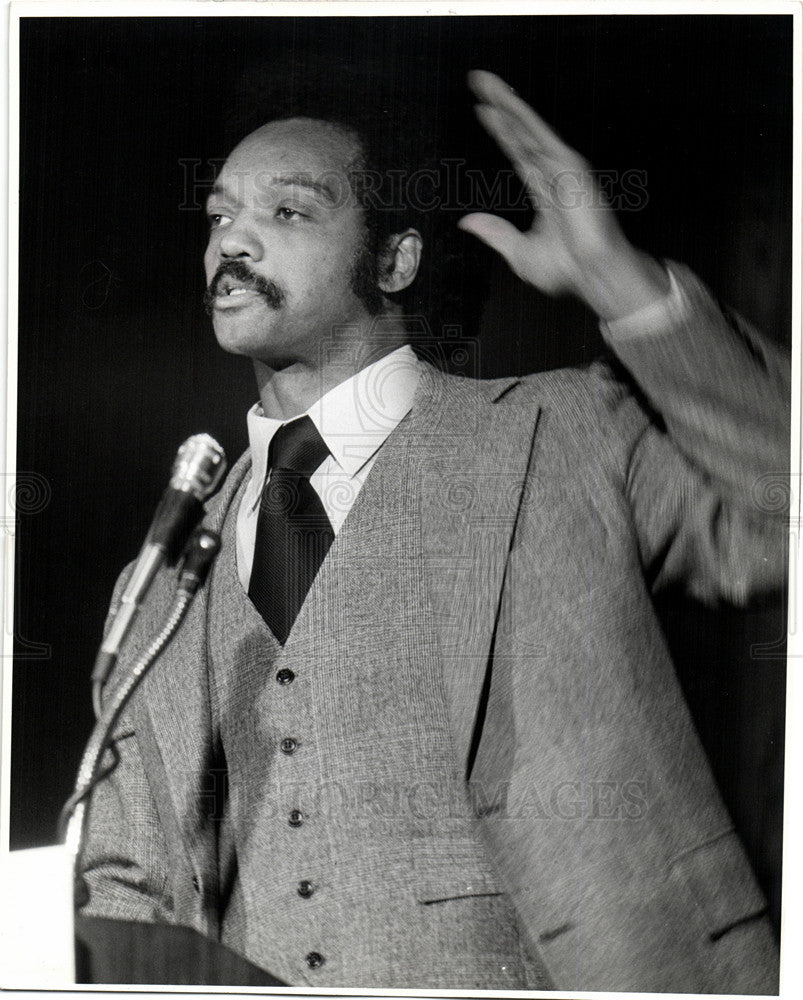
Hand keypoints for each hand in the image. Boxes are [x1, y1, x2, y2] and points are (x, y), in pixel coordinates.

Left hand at [458, 70, 669, 321]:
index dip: (502, 131)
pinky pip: (541, 137)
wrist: (594, 274)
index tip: (483, 112)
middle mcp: (554, 175)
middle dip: (501, 108)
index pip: (519, 154)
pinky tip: (506, 104)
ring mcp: (563, 168)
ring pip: (529, 129)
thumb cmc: (568, 269)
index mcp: (546, 192)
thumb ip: (495, 234)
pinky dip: (523, 119)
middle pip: (522, 134)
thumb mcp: (520, 253)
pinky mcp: (569, 167)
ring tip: (485, 84)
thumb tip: (467, 222)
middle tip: (479, 83)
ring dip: (508, 104)